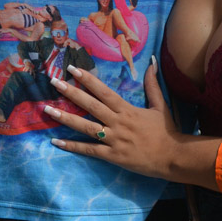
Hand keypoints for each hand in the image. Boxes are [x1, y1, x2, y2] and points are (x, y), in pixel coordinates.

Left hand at [44, 61, 179, 177]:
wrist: (174, 157)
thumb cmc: (167, 131)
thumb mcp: (161, 105)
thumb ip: (152, 85)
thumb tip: (152, 63)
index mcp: (127, 109)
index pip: (103, 92)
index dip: (87, 80)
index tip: (72, 69)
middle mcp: (118, 122)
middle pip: (90, 105)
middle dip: (71, 93)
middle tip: (53, 83)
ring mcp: (114, 139)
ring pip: (85, 127)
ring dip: (65, 118)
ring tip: (47, 110)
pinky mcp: (112, 156)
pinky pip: (89, 150)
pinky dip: (72, 146)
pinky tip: (56, 141)